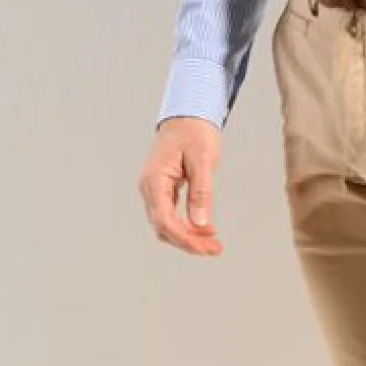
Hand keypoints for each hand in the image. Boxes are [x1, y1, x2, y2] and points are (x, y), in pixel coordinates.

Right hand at [139, 117, 223, 256]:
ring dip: (189, 237)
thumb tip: (201, 223)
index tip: (207, 248)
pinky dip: (187, 226)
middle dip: (190, 242)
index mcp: (154, 180)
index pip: (165, 221)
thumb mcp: (203, 161)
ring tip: (214, 243)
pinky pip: (170, 216)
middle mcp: (149, 187)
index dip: (186, 239)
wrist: (187, 116)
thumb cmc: (195, 133)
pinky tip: (205, 230)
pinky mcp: (162, 191)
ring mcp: (154, 190)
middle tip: (217, 249)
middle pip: (164, 228)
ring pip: (166, 225)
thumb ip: (201, 192)